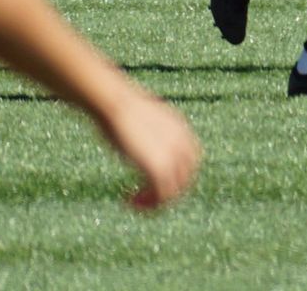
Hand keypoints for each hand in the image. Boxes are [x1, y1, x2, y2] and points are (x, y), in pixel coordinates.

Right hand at [103, 91, 201, 210]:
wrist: (115, 103)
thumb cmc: (118, 106)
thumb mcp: (141, 116)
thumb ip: (147, 128)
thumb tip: (134, 129)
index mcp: (180, 128)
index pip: (191, 158)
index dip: (178, 173)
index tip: (156, 179)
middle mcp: (181, 142)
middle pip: (186, 177)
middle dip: (169, 190)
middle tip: (147, 196)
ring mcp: (172, 155)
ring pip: (174, 190)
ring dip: (157, 201)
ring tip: (137, 202)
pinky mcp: (158, 167)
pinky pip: (161, 194)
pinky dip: (149, 203)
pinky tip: (130, 201)